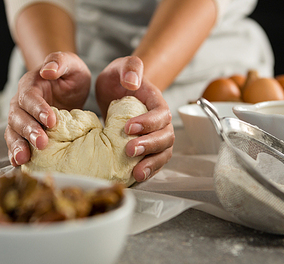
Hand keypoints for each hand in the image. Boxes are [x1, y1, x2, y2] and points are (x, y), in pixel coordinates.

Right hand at [5, 52, 90, 165]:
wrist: (65, 87)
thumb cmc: (69, 76)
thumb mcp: (71, 64)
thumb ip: (60, 61)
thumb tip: (48, 69)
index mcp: (30, 85)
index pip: (30, 97)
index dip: (38, 108)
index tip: (52, 120)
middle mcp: (20, 102)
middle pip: (18, 117)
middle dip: (29, 131)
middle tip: (42, 143)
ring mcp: (20, 119)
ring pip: (12, 132)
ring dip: (18, 145)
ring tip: (24, 158)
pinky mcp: (23, 133)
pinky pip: (15, 143)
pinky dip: (15, 154)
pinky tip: (19, 164)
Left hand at [96, 56, 174, 181]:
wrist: (117, 89)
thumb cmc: (120, 78)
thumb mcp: (121, 65)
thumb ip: (130, 67)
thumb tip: (133, 82)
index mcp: (156, 101)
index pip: (161, 114)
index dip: (149, 123)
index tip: (128, 128)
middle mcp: (160, 121)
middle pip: (166, 137)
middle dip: (150, 146)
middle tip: (129, 150)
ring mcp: (155, 136)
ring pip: (163, 153)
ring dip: (152, 164)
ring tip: (136, 173)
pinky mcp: (147, 149)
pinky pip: (154, 162)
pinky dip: (147, 171)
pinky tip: (134, 178)